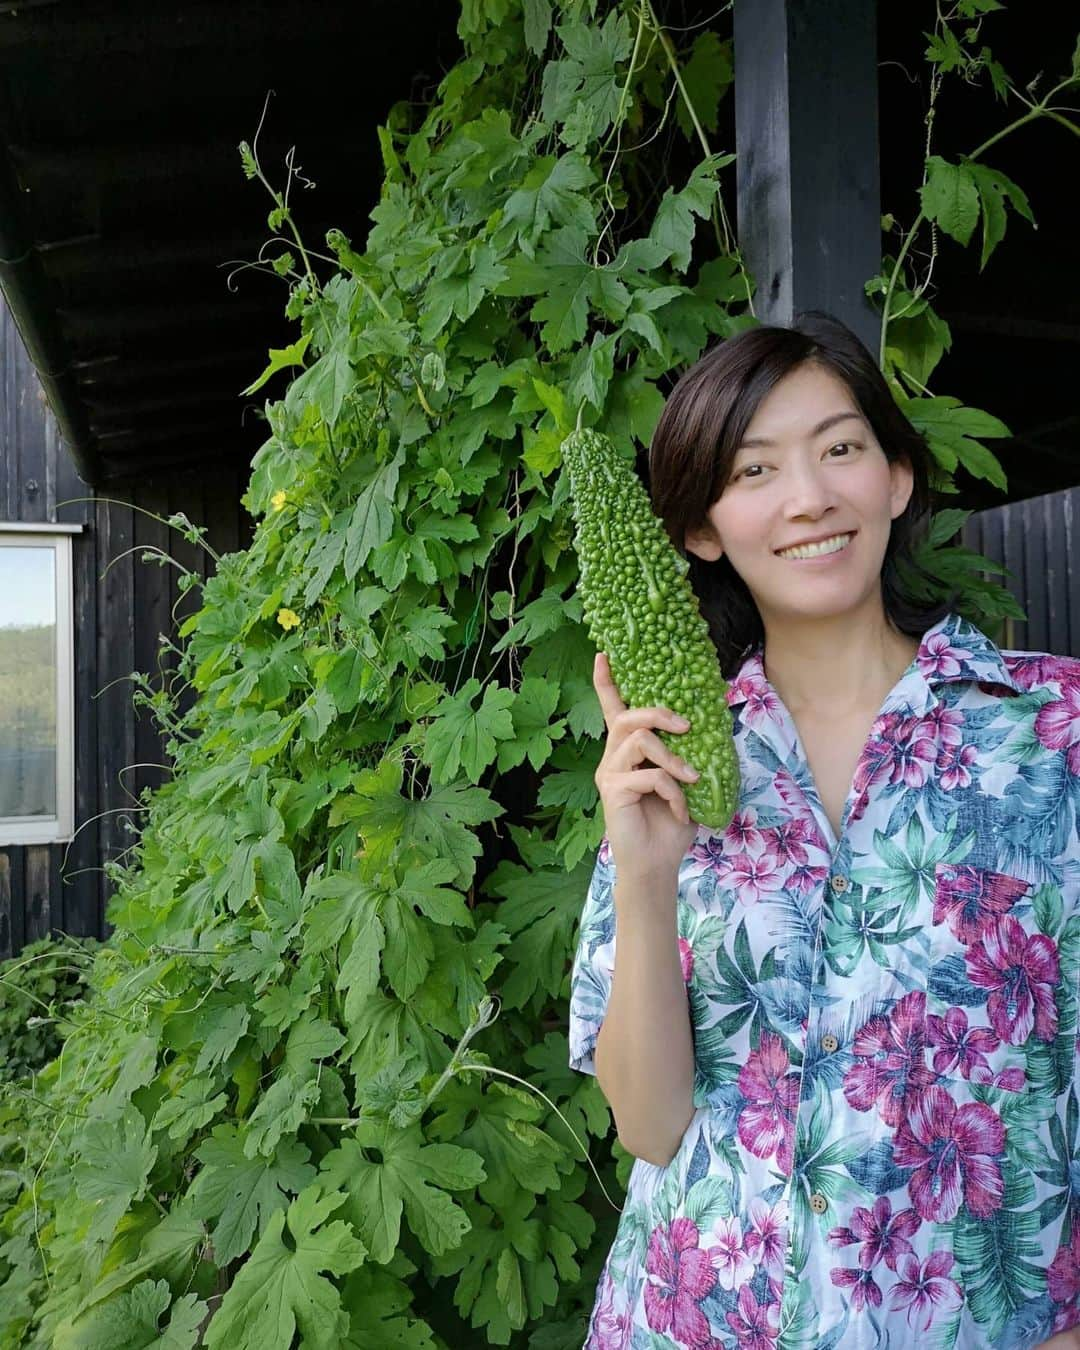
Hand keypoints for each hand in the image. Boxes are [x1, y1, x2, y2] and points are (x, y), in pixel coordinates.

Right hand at [592, 651, 698, 883]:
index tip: (605, 654)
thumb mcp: (685, 780)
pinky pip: (649, 775)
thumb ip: (686, 753)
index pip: (612, 709)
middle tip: (687, 726)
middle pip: (628, 716)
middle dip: (660, 714)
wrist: (658, 863)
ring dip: (673, 758)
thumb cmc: (671, 821)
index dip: (607, 681)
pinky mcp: (613, 792)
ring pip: (639, 739)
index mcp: (627, 750)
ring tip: (693, 777)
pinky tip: (679, 808)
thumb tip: (707, 725)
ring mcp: (610, 773)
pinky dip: (673, 791)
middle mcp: (613, 757)